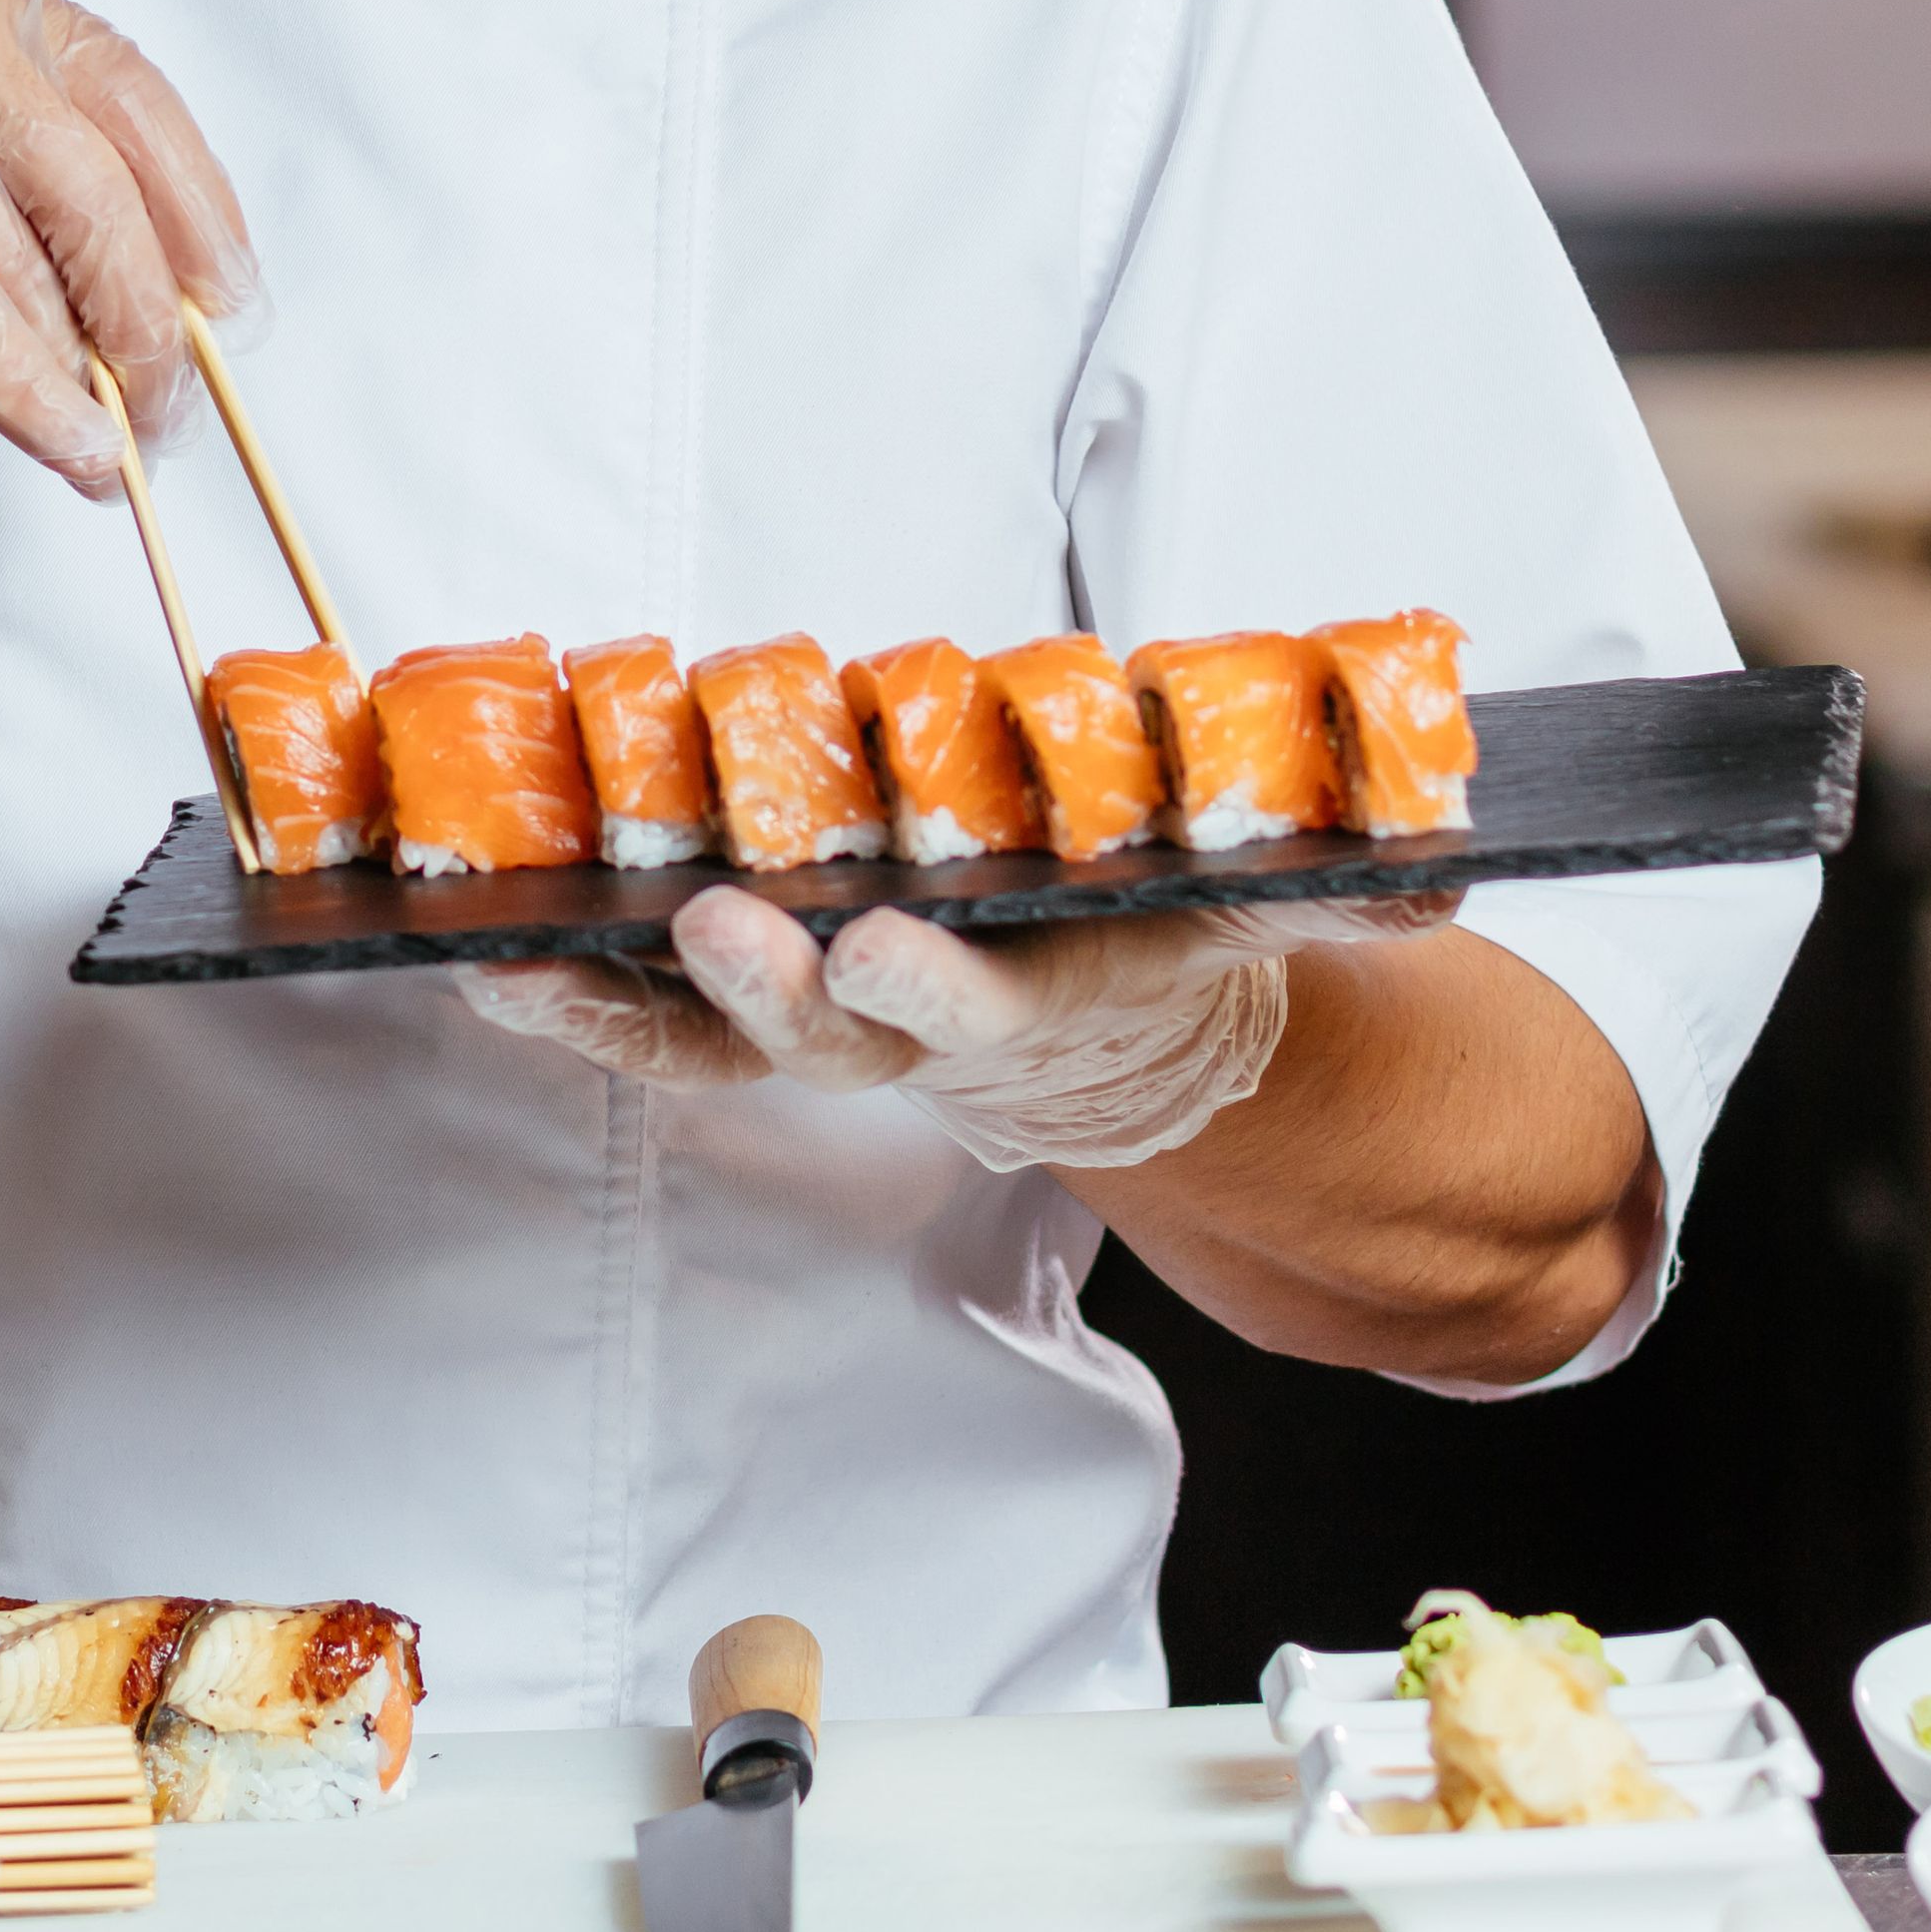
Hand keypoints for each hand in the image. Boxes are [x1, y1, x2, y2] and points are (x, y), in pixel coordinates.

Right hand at [0, 0, 250, 490]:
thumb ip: (22, 169)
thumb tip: (160, 295)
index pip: (130, 93)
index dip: (199, 209)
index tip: (232, 299)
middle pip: (95, 185)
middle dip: (149, 317)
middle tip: (173, 405)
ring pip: (28, 267)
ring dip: (88, 380)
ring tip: (116, 447)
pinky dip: (27, 398)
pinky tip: (67, 447)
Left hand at [457, 884, 1450, 1172]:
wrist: (1120, 1045)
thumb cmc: (1171, 939)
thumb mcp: (1260, 917)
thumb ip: (1334, 898)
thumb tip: (1441, 886)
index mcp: (1048, 1004)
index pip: (990, 1006)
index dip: (931, 983)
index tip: (881, 943)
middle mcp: (926, 1038)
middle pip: (837, 1031)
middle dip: (772, 984)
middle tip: (716, 925)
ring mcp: (835, 1043)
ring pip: (728, 1042)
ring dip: (627, 1005)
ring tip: (528, 955)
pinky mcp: (764, 1029)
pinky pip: (657, 1035)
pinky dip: (576, 1010)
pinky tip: (489, 966)